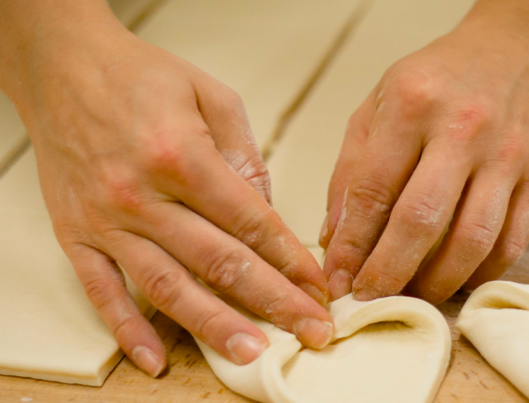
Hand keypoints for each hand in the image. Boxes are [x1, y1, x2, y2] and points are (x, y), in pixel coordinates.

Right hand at [3, 8, 332, 375]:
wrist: (62, 67)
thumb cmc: (141, 77)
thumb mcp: (210, 95)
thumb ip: (244, 154)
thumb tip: (267, 210)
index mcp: (182, 156)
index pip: (251, 223)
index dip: (290, 260)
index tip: (318, 287)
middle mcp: (142, 195)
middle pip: (220, 262)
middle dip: (273, 302)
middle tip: (311, 332)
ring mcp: (107, 221)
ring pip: (168, 286)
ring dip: (214, 325)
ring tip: (253, 354)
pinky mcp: (77, 235)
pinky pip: (103, 291)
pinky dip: (128, 329)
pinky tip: (156, 359)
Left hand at [319, 7, 528, 304]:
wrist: (522, 51)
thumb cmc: (440, 79)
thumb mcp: (380, 102)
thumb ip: (352, 168)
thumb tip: (335, 238)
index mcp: (411, 103)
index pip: (372, 189)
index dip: (351, 244)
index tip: (337, 278)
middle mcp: (462, 128)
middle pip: (421, 221)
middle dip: (388, 273)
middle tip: (369, 300)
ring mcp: (507, 155)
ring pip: (471, 241)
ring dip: (436, 283)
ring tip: (412, 297)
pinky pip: (511, 242)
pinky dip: (480, 274)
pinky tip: (456, 280)